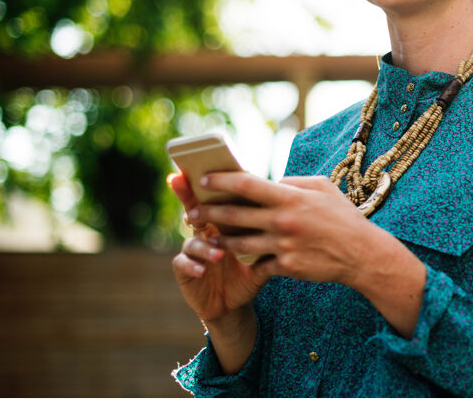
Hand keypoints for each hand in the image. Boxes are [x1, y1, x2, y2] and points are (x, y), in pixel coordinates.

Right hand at [169, 173, 266, 324]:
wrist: (234, 302)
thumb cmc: (250, 270)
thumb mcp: (263, 249)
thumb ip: (270, 228)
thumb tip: (290, 203)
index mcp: (223, 221)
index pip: (216, 197)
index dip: (210, 183)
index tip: (207, 169)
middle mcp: (204, 231)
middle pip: (194, 209)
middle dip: (188, 197)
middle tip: (190, 193)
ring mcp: (192, 250)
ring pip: (192, 240)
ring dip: (204, 245)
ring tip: (219, 253)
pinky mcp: (185, 270)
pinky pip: (182, 264)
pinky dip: (192, 265)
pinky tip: (202, 270)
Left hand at [193, 173, 377, 285]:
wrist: (361, 253)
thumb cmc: (342, 216)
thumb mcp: (322, 187)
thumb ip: (293, 183)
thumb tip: (271, 182)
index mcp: (289, 197)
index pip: (246, 184)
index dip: (221, 181)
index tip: (203, 180)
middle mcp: (282, 220)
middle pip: (233, 215)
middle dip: (207, 213)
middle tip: (192, 212)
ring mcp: (282, 246)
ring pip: (238, 243)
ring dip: (220, 240)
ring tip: (208, 237)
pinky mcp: (286, 267)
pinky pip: (258, 264)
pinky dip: (248, 261)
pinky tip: (237, 258)